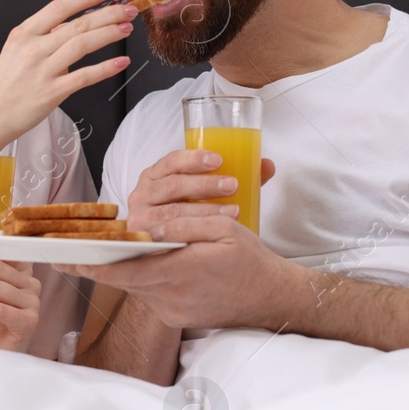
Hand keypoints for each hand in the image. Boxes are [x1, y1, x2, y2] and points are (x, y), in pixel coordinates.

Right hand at [0, 0, 135, 139]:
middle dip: (108, 14)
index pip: (59, 7)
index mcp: (24, 34)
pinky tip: (121, 62)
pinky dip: (106, 68)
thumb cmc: (5, 84)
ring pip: (82, 44)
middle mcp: (33, 48)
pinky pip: (84, 76)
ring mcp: (42, 70)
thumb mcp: (17, 51)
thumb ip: (44, 37)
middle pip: (77, 24)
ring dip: (109, 34)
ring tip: (127, 29)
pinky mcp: (51, 92)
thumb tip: (75, 26)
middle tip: (128, 10)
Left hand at [61, 215, 305, 329]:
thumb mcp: (224, 229)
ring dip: (123, 270)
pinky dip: (144, 278)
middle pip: (123, 279)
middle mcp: (171, 297)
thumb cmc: (250, 260)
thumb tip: (145, 227)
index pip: (124, 270)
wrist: (272, 299)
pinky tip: (148, 264)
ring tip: (104, 251)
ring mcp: (172, 312)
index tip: (66, 258)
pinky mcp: (175, 318)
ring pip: (135, 286)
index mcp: (181, 272)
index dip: (92, 264)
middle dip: (99, 264)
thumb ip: (183, 225)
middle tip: (68, 252)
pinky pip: (149, 294)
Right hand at [125, 149, 276, 232]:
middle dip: (204, 185)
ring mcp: (140, 218)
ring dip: (204, 211)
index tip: (219, 160)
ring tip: (233, 211)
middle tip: (232, 186)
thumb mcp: (210, 194)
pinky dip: (187, 234)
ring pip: (172, 212)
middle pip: (173, 186)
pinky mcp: (142, 241)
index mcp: (156, 175)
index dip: (194, 159)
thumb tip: (268, 165)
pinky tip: (206, 235)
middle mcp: (143, 194)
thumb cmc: (192, 216)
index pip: (171, 161)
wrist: (173, 250)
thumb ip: (238, 178)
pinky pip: (165, 236)